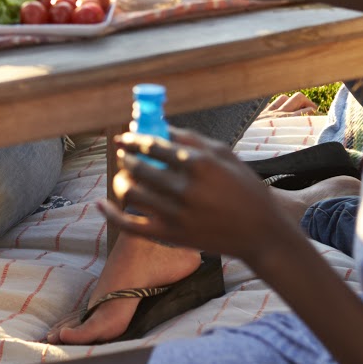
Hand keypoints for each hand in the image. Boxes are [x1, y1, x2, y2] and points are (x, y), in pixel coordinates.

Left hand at [103, 128, 292, 265]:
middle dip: (126, 158)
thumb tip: (161, 127)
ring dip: (122, 180)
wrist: (262, 234)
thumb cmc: (247, 189)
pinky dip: (112, 214)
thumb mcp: (226, 155)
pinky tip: (100, 204)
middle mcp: (185, 189)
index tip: (124, 137)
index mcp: (198, 164)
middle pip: (138, 167)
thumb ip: (192, 139)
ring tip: (124, 175)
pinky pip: (132, 226)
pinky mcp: (172, 237)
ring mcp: (176, 215)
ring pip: (132, 193)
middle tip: (124, 155)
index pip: (153, 146)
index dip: (133, 139)